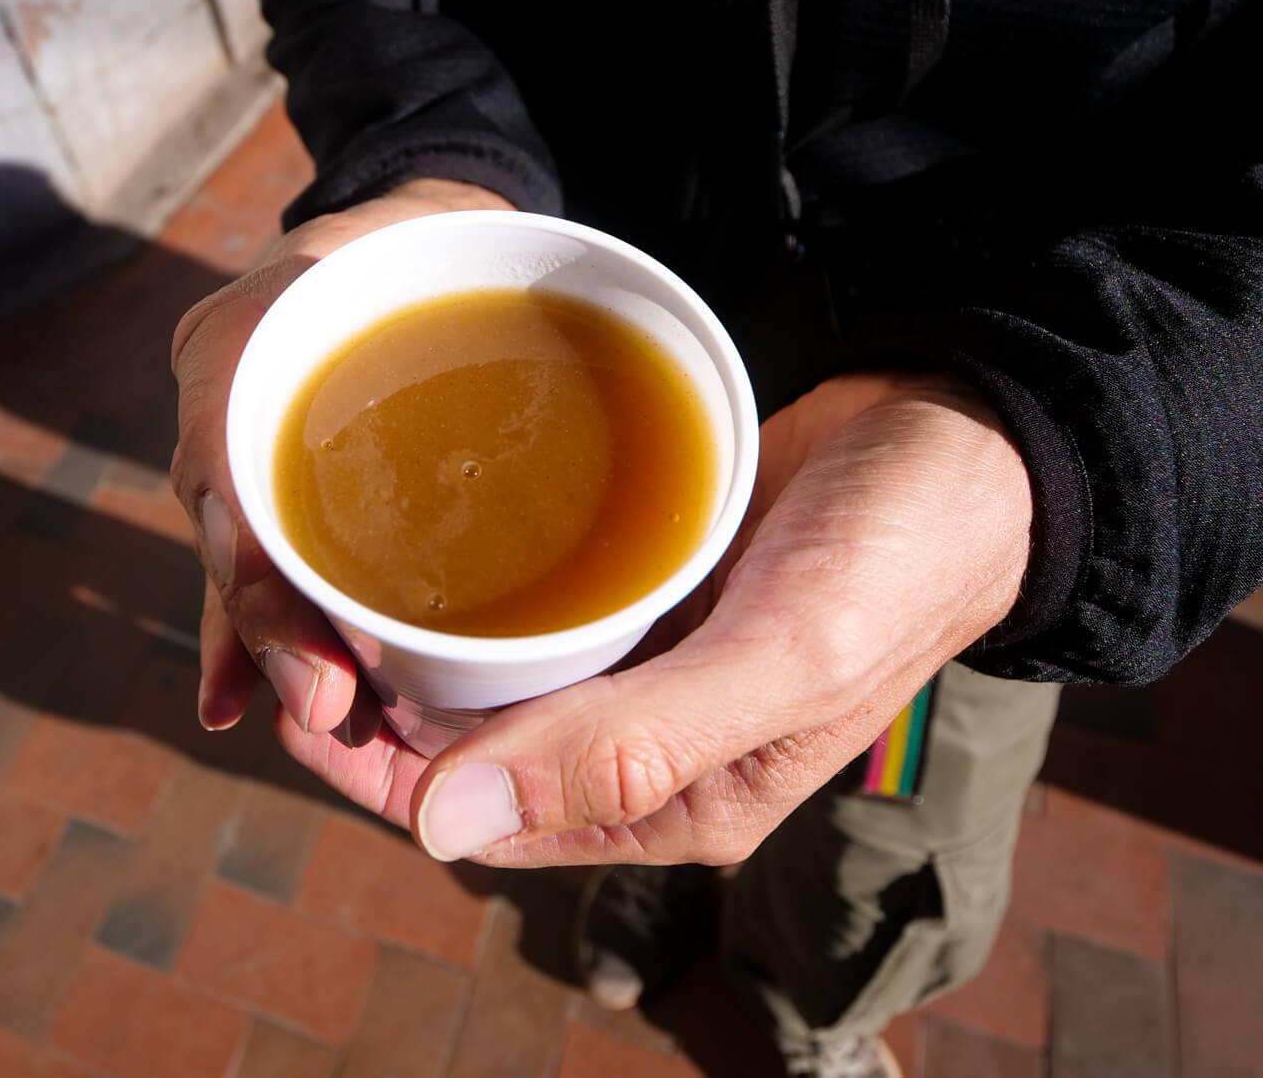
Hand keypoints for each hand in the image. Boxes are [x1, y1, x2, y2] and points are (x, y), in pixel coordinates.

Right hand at [171, 177, 515, 736]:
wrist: (419, 227)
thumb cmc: (448, 235)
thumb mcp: (464, 244)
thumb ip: (495, 302)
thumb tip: (607, 362)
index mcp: (253, 329)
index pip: (231, 467)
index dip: (262, 574)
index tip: (318, 654)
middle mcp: (230, 389)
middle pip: (236, 532)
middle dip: (275, 632)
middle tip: (329, 705)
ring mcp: (244, 434)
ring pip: (245, 557)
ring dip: (274, 647)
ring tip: (320, 719)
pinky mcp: (280, 476)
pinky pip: (264, 558)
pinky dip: (257, 631)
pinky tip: (246, 705)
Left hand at [228, 369, 1033, 866]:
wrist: (970, 436)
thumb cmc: (898, 558)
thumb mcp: (775, 661)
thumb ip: (622, 748)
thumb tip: (442, 826)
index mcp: (678, 800)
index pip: (486, 820)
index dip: (379, 777)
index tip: (294, 700)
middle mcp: (649, 741)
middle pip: (473, 749)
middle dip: (374, 705)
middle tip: (293, 614)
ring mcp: (646, 656)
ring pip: (493, 672)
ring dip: (412, 640)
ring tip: (329, 570)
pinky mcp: (649, 577)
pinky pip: (537, 596)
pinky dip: (472, 579)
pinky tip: (418, 527)